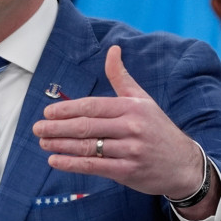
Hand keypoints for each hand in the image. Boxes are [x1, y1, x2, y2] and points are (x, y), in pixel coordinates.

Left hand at [33, 45, 206, 199]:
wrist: (184, 164)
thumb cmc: (158, 129)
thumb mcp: (143, 100)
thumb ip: (122, 78)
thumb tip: (113, 49)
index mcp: (132, 108)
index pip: (93, 106)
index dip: (68, 109)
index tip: (48, 113)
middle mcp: (131, 128)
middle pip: (87, 127)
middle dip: (58, 128)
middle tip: (37, 129)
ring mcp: (130, 150)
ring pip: (88, 147)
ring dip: (61, 145)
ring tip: (43, 143)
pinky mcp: (128, 171)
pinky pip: (94, 166)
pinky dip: (72, 164)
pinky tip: (55, 161)